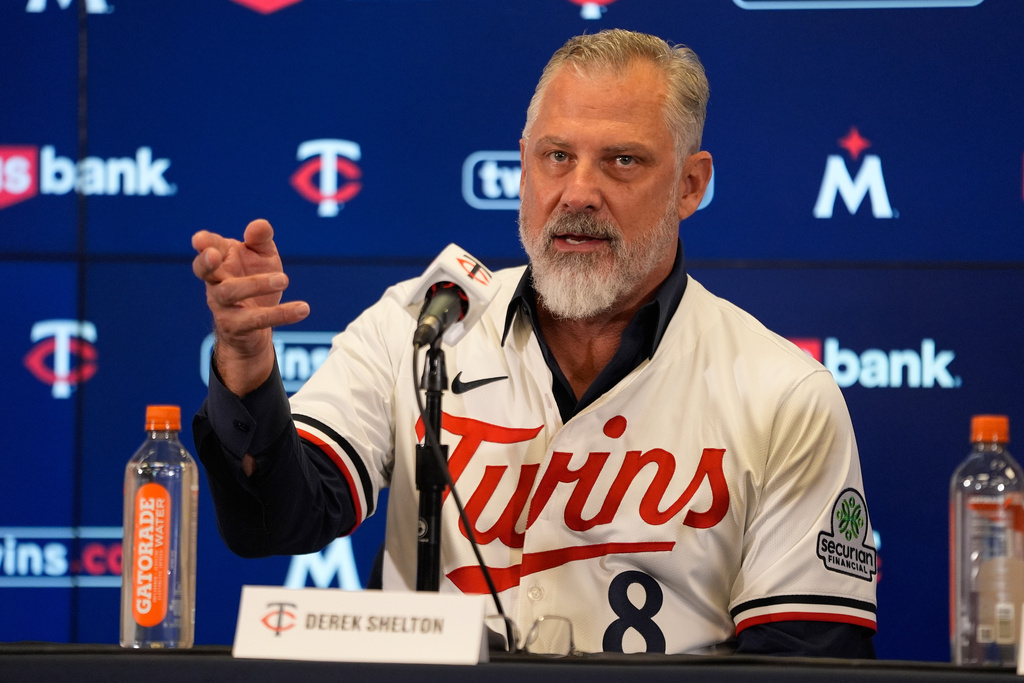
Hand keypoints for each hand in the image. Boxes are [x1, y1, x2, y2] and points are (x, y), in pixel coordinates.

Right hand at [192, 218, 308, 394]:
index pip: (207, 247)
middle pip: (204, 270)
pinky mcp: (236, 326)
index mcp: (221, 259)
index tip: (200, 240)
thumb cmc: (256, 279)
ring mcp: (222, 304)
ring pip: (230, 292)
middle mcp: (215, 281)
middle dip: (206, 262)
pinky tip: (303, 308)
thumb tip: (260, 225)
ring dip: (256, 284)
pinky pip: (256, 319)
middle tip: (213, 254)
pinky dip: (281, 314)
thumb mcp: (262, 257)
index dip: (203, 243)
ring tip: (284, 279)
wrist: (254, 327)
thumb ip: (261, 240)